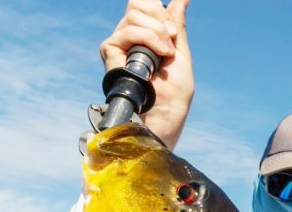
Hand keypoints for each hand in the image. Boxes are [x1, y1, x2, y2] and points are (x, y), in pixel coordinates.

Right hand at [100, 0, 193, 147]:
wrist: (164, 119)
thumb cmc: (173, 98)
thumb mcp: (180, 55)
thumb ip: (177, 26)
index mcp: (147, 37)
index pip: (144, 3)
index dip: (158, 7)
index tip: (173, 29)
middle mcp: (129, 38)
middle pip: (137, 3)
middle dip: (160, 16)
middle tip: (171, 38)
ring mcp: (119, 45)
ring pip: (134, 15)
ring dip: (157, 32)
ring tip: (165, 54)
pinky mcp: (110, 52)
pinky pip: (127, 32)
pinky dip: (147, 39)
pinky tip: (158, 56)